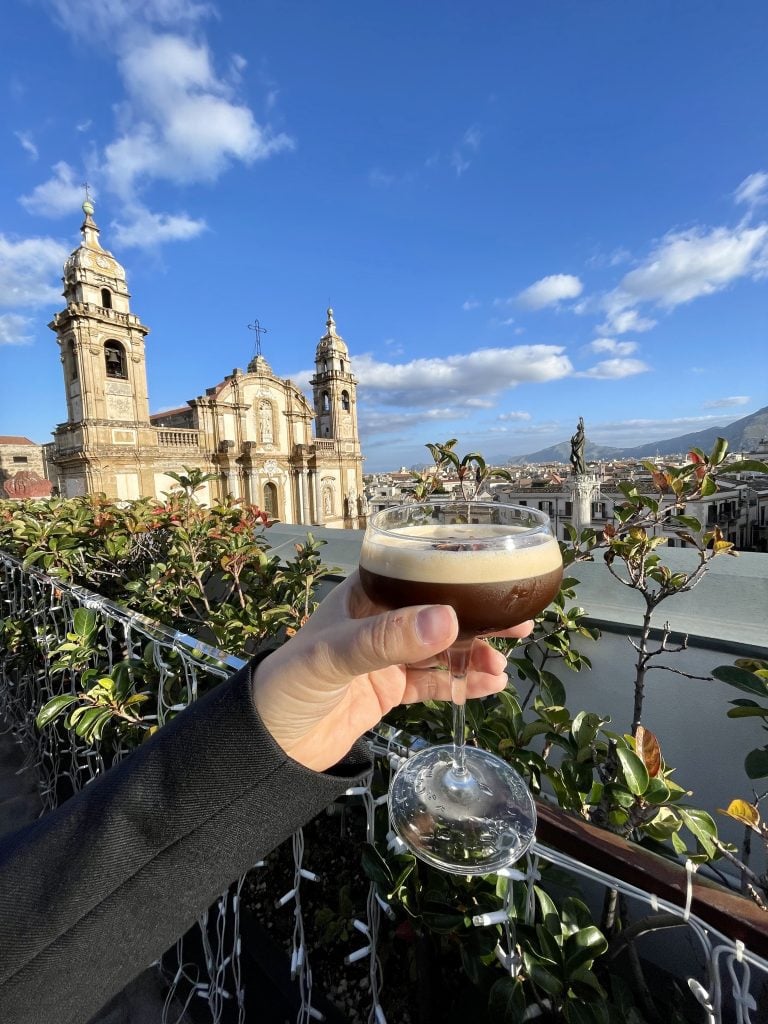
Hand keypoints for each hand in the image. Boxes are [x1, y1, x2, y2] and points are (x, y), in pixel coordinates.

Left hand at [252, 571, 532, 771]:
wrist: (265, 749)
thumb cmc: (288, 685)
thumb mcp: (335, 656)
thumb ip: (387, 640)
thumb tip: (449, 620)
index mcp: (362, 595)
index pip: (416, 572)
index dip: (457, 572)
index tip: (496, 578)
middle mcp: (378, 620)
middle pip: (438, 610)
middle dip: (477, 617)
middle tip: (519, 624)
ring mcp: (385, 656)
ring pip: (440, 648)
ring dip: (473, 654)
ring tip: (502, 665)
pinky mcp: (388, 690)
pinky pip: (432, 682)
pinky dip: (460, 683)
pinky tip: (487, 686)